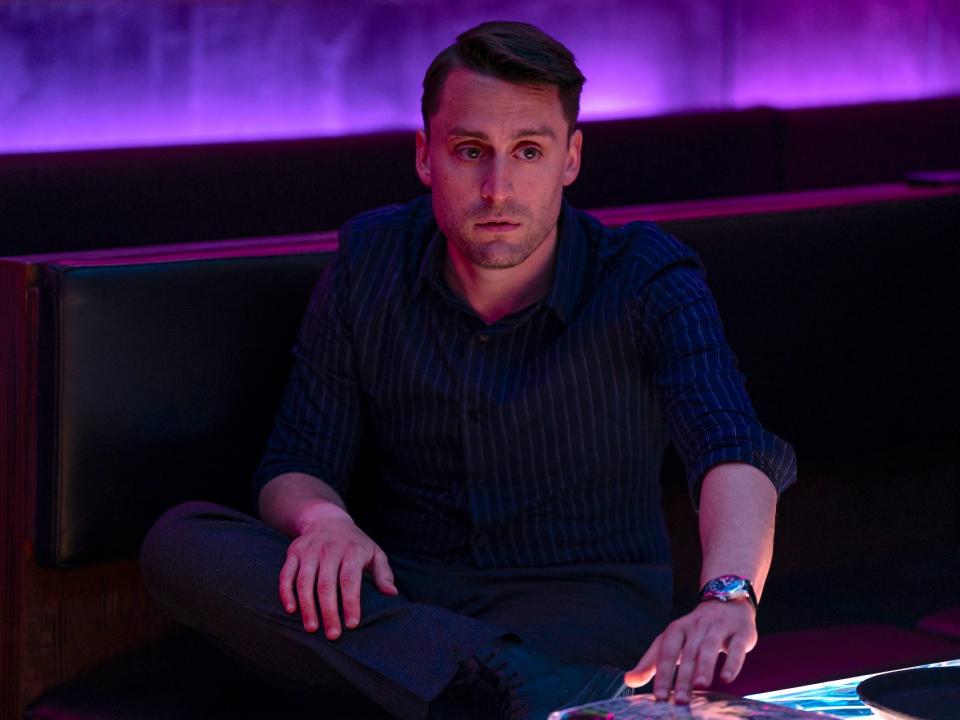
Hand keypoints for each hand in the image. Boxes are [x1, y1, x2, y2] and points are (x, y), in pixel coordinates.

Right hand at [278, 503, 397, 638]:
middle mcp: (329, 549)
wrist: (327, 519)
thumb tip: (392, 594)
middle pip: (326, 584)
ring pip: (305, 582)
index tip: (352, 624)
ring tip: (312, 628)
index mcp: (352, 551)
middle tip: (332, 635)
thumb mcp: (374, 553)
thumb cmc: (355, 544)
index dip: (350, 602)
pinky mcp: (293, 553)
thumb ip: (383, 574)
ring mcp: (309, 551)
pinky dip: (286, 593)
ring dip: (307, 607)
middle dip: (329, 611)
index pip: (350, 579)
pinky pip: (286, 575)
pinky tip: (291, 610)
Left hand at [624, 600, 756, 702]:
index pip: (666, 652)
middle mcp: (696, 627)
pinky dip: (732, 663)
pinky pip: (736, 648)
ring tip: (701, 687)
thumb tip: (629, 681)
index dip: (663, 674)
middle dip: (683, 678)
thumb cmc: (695, 631)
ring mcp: (718, 628)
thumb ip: (651, 662)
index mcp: (677, 629)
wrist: (727, 602)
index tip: (659, 697)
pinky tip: (727, 678)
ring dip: (705, 667)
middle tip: (680, 701)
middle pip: (688, 654)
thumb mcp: (671, 642)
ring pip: (710, 648)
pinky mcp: (739, 633)